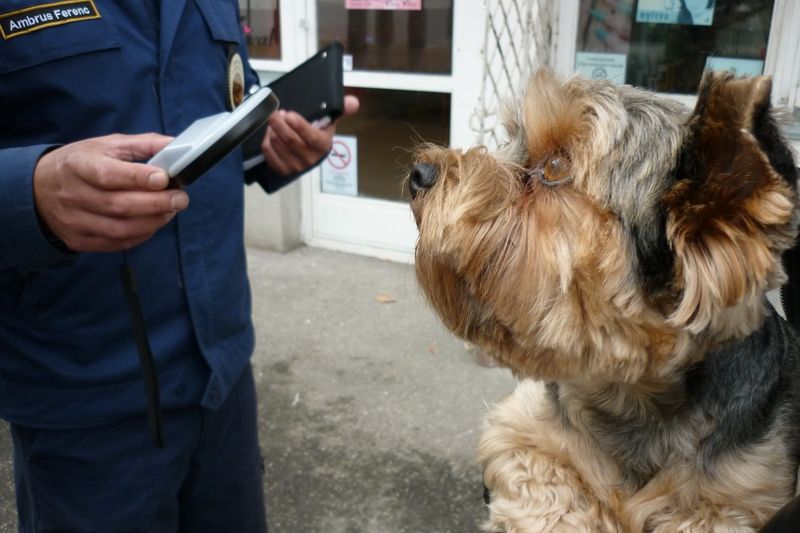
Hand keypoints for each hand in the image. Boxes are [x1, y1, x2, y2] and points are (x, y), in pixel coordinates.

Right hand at [33, 133, 188, 252]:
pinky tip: (153, 223)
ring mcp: (74, 221)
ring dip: (152, 222)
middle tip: (181, 199)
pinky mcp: (79, 240)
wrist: (39, 188)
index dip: (138, 178)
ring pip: (120, 229)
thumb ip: (142, 145)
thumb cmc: (81, 164)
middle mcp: (73, 195)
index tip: (164, 178)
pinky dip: (141, 235)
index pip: (108, 175)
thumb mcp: (106, 145)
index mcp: (78, 165)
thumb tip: (176, 145)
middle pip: (118, 205)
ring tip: (170, 211)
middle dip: (156, 204)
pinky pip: (116, 243)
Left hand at [261, 95, 359, 175]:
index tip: (289, 114)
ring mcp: (295, 167)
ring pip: (277, 145)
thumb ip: (341, 108)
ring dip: (272, 130)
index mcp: (323, 146)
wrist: (309, 152)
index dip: (299, 126)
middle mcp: (310, 159)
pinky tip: (270, 134)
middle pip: (290, 140)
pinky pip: (268, 153)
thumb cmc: (318, 133)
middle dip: (279, 124)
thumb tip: (353, 101)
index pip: (311, 137)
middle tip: (275, 113)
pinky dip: (266, 141)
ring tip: (275, 122)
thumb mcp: (329, 120)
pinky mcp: (282, 170)